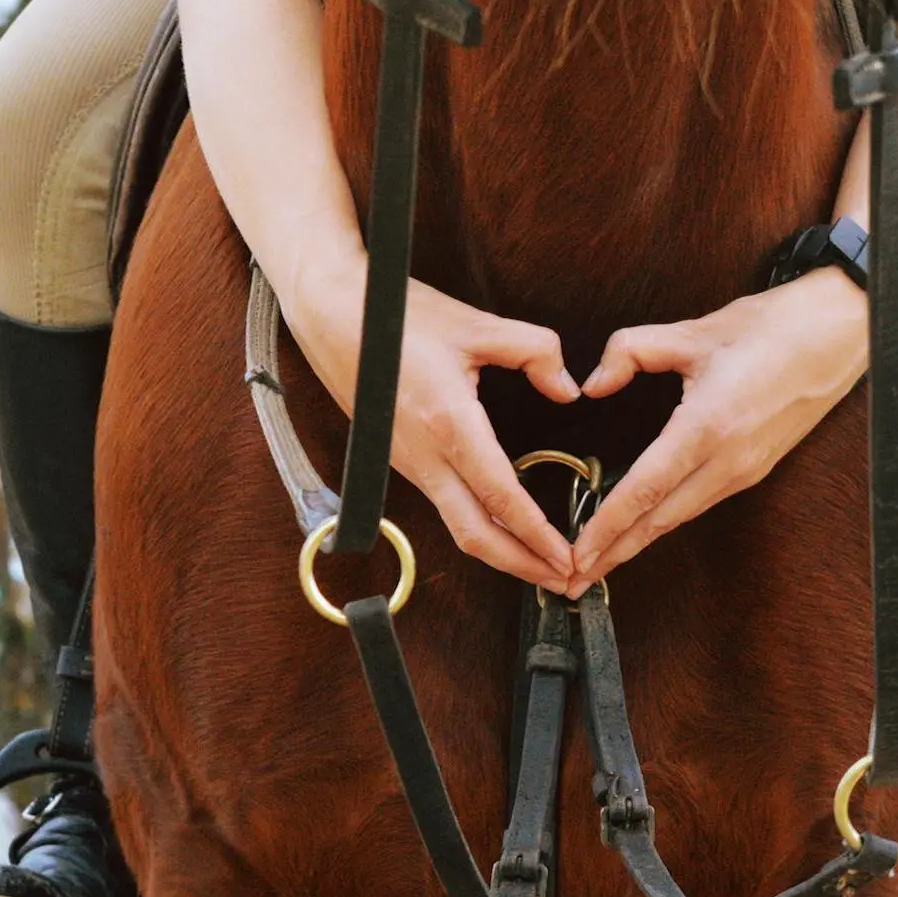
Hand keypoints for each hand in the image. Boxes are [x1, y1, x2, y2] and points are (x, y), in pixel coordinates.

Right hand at [285, 250, 578, 589]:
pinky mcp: (400, 460)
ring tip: (541, 564)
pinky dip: (479, 527)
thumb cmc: (396, 316)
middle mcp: (425, 455)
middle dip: (522, 566)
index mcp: (449, 423)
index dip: (536, 534)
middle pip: (475, 534)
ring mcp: (409, 462)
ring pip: (457, 525)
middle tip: (563, 582)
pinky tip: (504, 527)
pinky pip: (445, 505)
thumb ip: (535, 351)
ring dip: (501, 551)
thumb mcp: (476, 325)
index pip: (501, 495)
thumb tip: (568, 388)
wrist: (329, 313)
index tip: (566, 558)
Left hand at [565, 267, 867, 598]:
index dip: (606, 526)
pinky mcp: (757, 468)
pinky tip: (644, 527)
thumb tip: (594, 384)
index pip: (644, 490)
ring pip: (681, 516)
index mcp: (708, 427)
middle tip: (572, 581)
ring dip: (638, 542)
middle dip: (614, 553)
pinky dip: (666, 520)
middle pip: (660, 520)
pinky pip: (701, 502)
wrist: (843, 331)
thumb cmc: (775, 326)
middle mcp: (729, 460)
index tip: (577, 553)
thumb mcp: (693, 331)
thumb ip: (632, 352)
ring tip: (600, 563)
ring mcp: (747, 469)